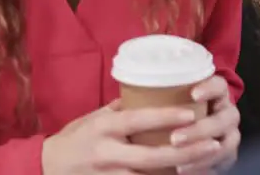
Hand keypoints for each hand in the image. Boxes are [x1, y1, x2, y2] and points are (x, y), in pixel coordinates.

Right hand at [42, 100, 223, 174]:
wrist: (46, 167)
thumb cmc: (75, 138)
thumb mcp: (94, 118)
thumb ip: (121, 109)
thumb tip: (150, 91)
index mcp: (104, 127)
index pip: (138, 119)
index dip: (165, 117)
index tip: (191, 113)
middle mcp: (106, 152)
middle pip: (151, 157)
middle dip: (185, 153)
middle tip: (212, 145)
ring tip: (207, 167)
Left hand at [167, 76, 238, 173]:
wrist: (195, 136)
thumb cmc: (175, 112)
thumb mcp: (171, 100)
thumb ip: (159, 95)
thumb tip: (127, 91)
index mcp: (215, 94)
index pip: (219, 85)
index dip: (210, 88)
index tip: (192, 94)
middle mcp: (227, 113)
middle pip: (224, 119)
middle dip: (200, 130)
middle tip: (175, 139)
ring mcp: (230, 135)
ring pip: (225, 145)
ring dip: (201, 154)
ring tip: (178, 164)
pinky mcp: (228, 156)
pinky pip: (221, 163)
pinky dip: (202, 169)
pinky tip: (184, 171)